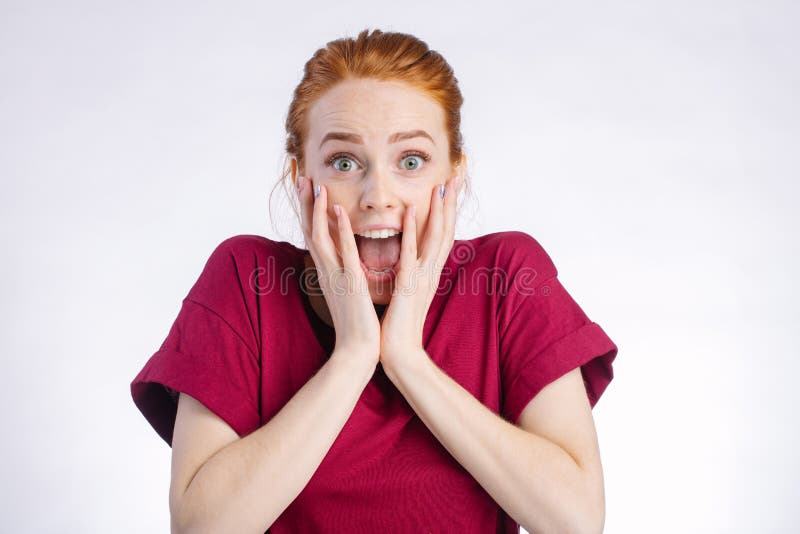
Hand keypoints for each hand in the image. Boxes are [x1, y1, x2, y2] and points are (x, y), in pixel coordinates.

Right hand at [297, 176, 380, 366]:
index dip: (310, 211)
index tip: (308, 189)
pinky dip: (338, 229)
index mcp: (327, 271)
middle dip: (306, 203)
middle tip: (302, 177)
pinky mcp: (350, 282)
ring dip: (316, 209)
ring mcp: (335, 275)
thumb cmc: (356, 323)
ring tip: (315, 184)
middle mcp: (326, 270)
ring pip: (320, 235)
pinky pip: (343, 250)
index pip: (315, 235)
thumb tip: (344, 259)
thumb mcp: (347, 292)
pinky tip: (337, 209)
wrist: (358, 350)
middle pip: (310, 230)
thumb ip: (343, 274)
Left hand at [379, 173, 463, 373]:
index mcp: (429, 272)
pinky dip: (410, 232)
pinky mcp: (407, 286)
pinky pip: (410, 254)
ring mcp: (421, 278)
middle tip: (456, 175)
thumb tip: (411, 259)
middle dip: (451, 202)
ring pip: (434, 238)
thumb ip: (411, 273)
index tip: (450, 187)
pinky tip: (409, 212)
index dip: (448, 210)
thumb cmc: (399, 325)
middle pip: (446, 230)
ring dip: (438, 210)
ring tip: (440, 185)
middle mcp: (430, 271)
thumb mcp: (408, 292)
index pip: (442, 234)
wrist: (398, 353)